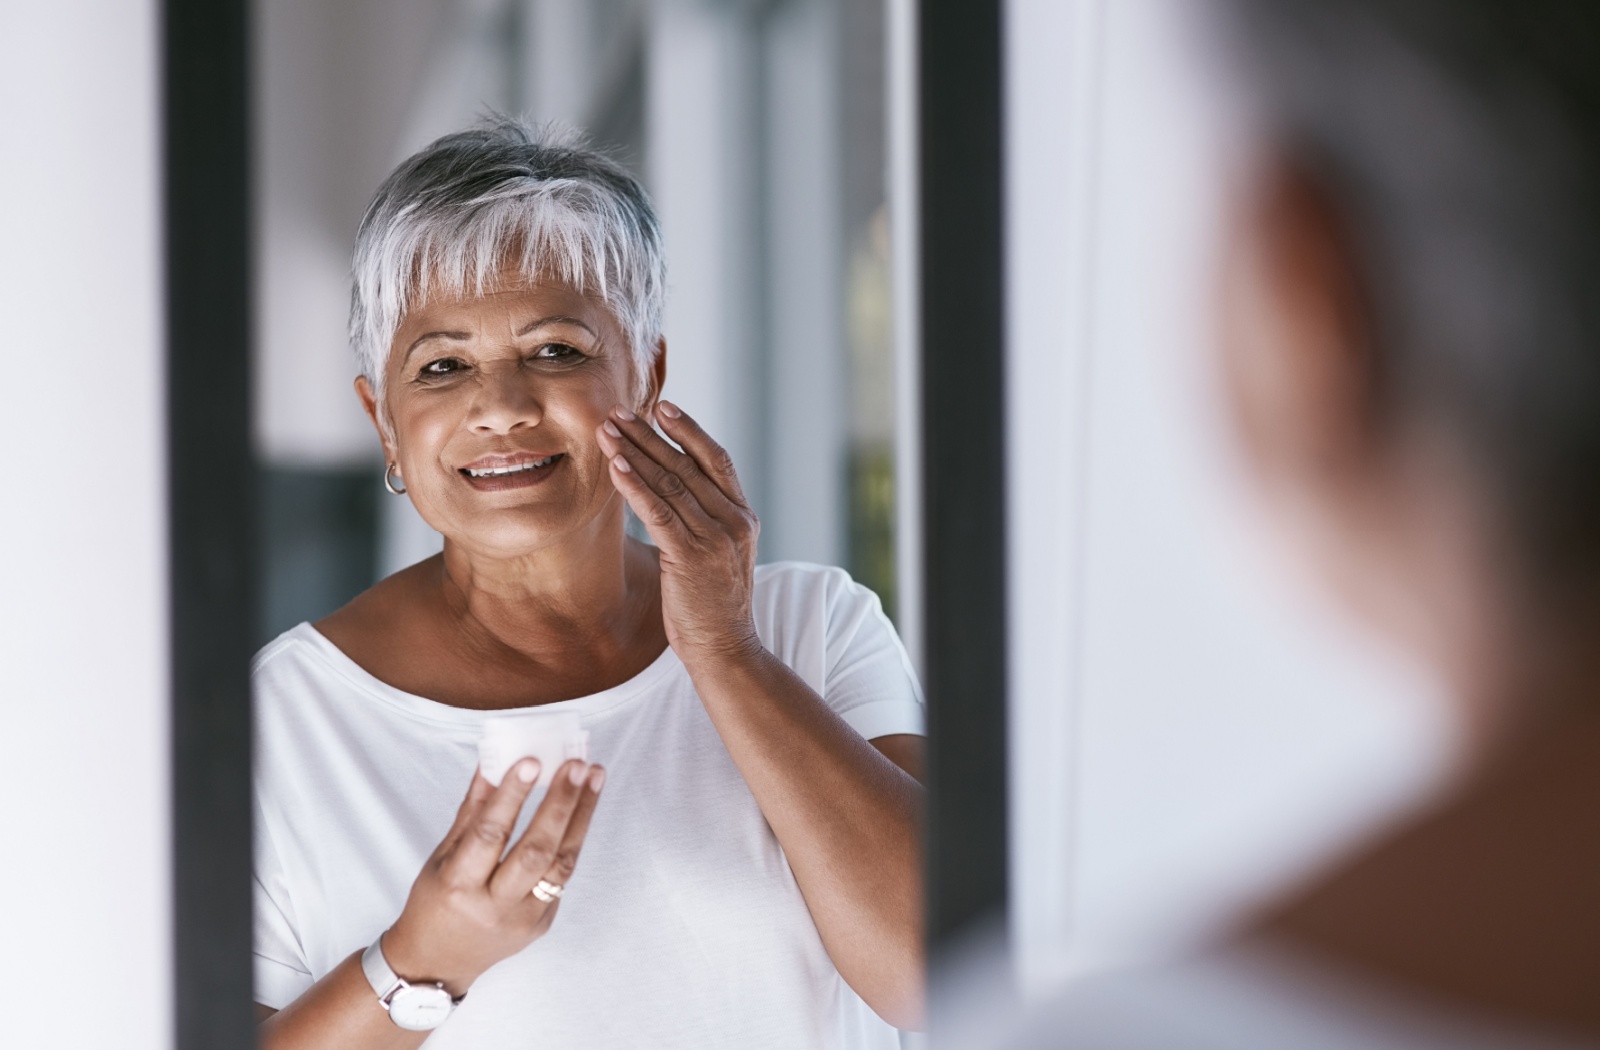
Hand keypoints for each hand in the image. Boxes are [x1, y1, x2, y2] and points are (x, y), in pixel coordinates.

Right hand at [381, 758, 604, 996]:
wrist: (436, 963)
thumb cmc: (434, 902)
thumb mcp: (441, 856)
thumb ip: (472, 810)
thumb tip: (492, 762)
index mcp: (459, 885)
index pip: (490, 835)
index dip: (512, 797)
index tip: (532, 761)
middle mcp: (493, 906)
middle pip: (536, 850)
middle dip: (561, 803)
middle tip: (576, 764)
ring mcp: (523, 920)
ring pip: (561, 863)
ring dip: (582, 816)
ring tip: (593, 777)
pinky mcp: (543, 925)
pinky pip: (562, 877)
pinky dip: (573, 840)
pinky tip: (583, 807)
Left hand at [596, 400, 761, 663]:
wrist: (724, 648)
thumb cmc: (712, 605)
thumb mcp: (719, 555)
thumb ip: (705, 522)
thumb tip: (672, 492)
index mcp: (743, 516)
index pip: (717, 460)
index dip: (690, 430)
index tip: (663, 406)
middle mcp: (734, 521)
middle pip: (687, 465)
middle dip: (650, 435)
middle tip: (620, 411)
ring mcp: (715, 538)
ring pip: (669, 483)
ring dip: (634, 453)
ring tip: (608, 431)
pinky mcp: (691, 556)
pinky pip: (657, 511)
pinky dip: (634, 486)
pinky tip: (615, 466)